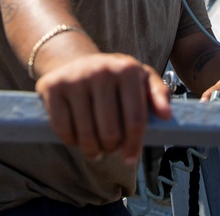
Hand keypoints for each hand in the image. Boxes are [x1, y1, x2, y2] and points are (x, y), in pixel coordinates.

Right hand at [35, 53, 171, 165]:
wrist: (74, 62)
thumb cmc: (115, 79)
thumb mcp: (141, 79)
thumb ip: (159, 94)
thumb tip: (166, 115)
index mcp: (128, 69)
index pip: (136, 120)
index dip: (134, 145)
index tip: (130, 158)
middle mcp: (102, 70)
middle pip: (110, 132)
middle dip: (111, 148)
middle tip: (110, 148)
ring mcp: (75, 78)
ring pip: (86, 135)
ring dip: (92, 150)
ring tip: (96, 150)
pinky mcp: (52, 87)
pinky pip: (64, 130)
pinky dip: (72, 142)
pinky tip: (78, 139)